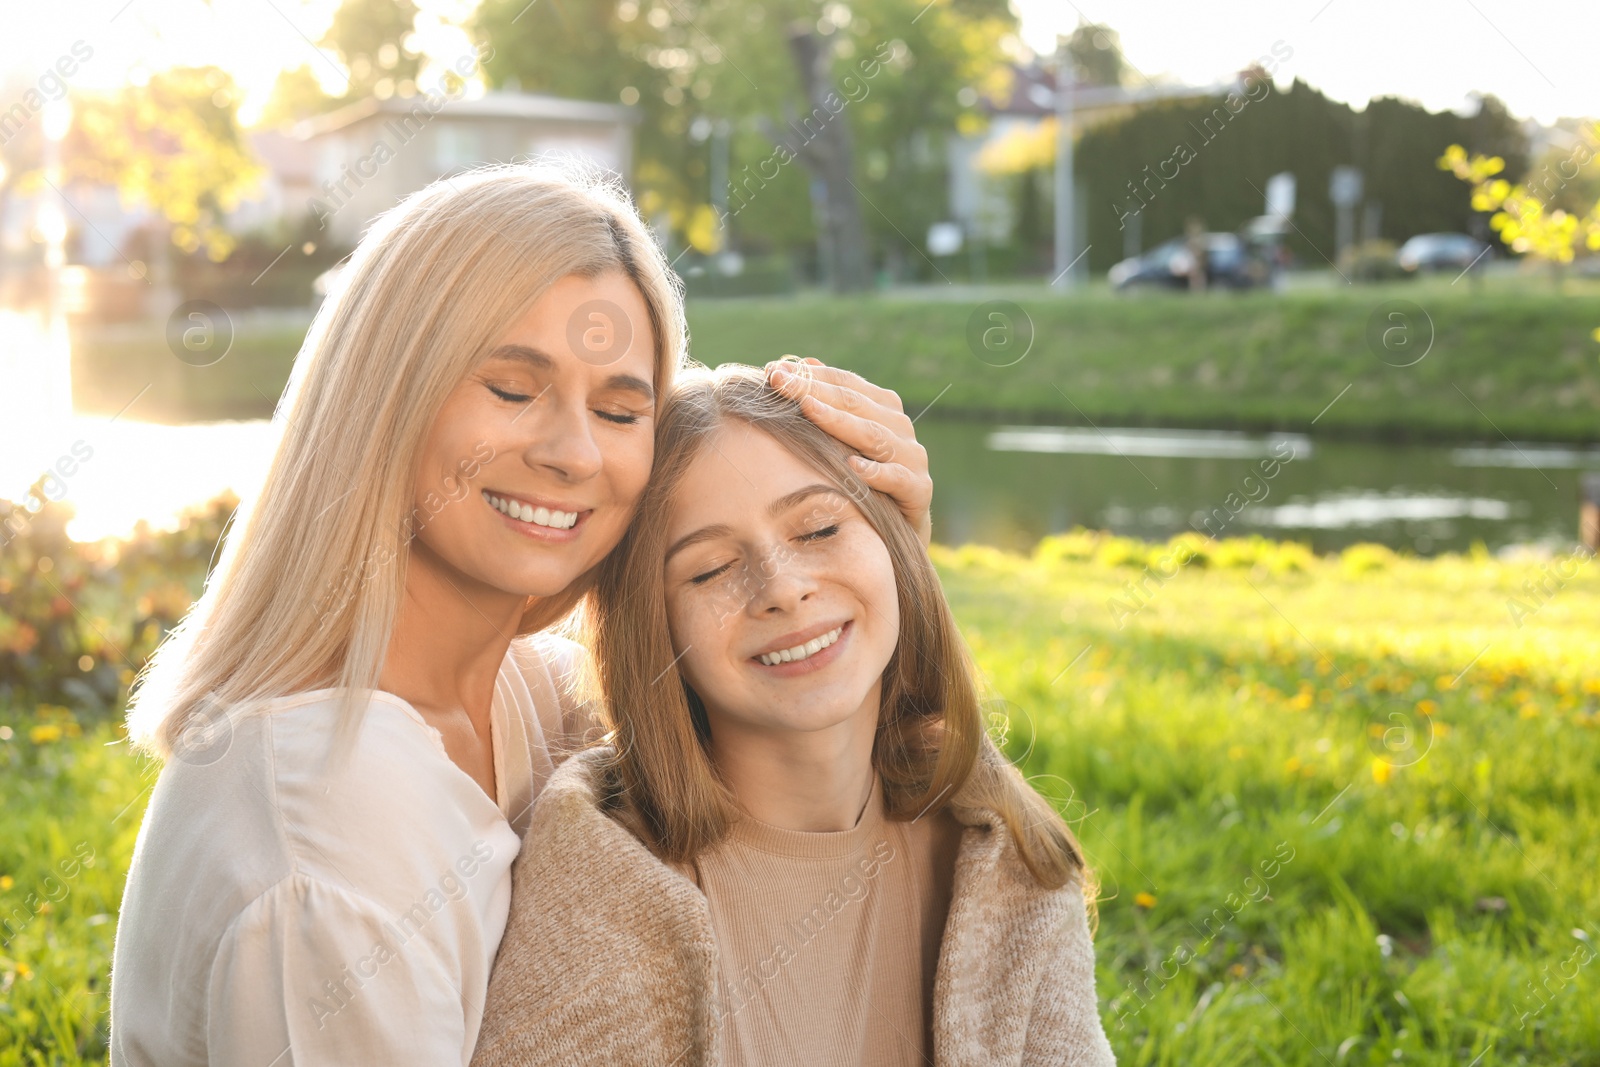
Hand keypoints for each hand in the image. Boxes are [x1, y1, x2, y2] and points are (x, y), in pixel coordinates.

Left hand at [764, 357, 932, 546]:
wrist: (896, 530)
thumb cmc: (861, 479)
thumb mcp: (842, 441)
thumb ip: (829, 402)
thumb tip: (805, 362)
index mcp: (883, 408)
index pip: (845, 383)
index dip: (810, 375)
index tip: (773, 370)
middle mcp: (900, 428)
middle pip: (856, 404)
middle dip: (815, 391)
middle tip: (779, 382)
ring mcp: (912, 458)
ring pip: (876, 436)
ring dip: (841, 423)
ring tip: (809, 411)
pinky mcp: (918, 491)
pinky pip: (897, 478)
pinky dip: (876, 472)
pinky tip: (852, 467)